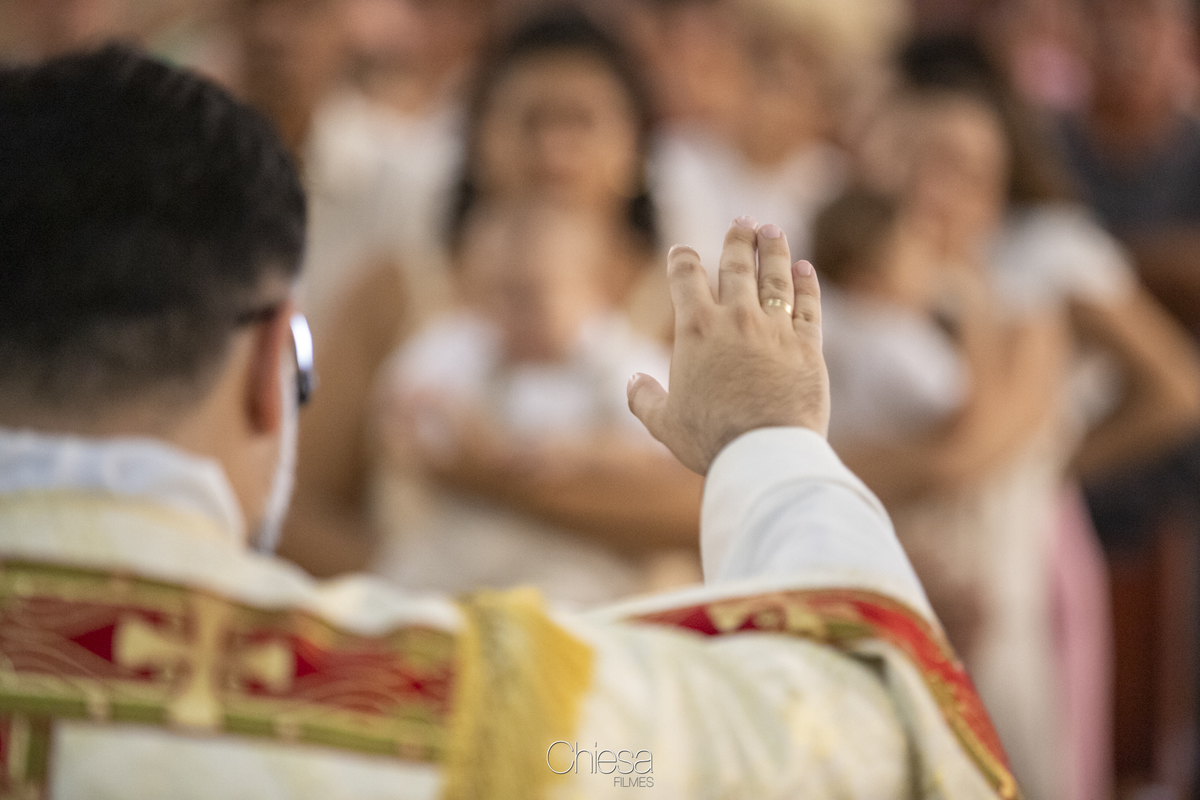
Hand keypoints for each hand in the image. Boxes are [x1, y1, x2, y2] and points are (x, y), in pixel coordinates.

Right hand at [627, 218, 828, 474]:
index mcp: (695, 330)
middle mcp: (735, 318)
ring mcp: (775, 328)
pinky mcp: (807, 346)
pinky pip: (808, 305)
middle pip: (736, 266)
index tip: (681, 251)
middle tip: (742, 222)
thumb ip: (643, 399)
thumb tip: (633, 380)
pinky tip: (805, 270)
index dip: (682, 260)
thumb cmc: (710, 439)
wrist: (766, 451)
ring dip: (773, 250)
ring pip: (775, 277)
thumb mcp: (664, 423)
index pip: (686, 278)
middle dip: (737, 240)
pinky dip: (807, 284)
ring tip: (772, 231)